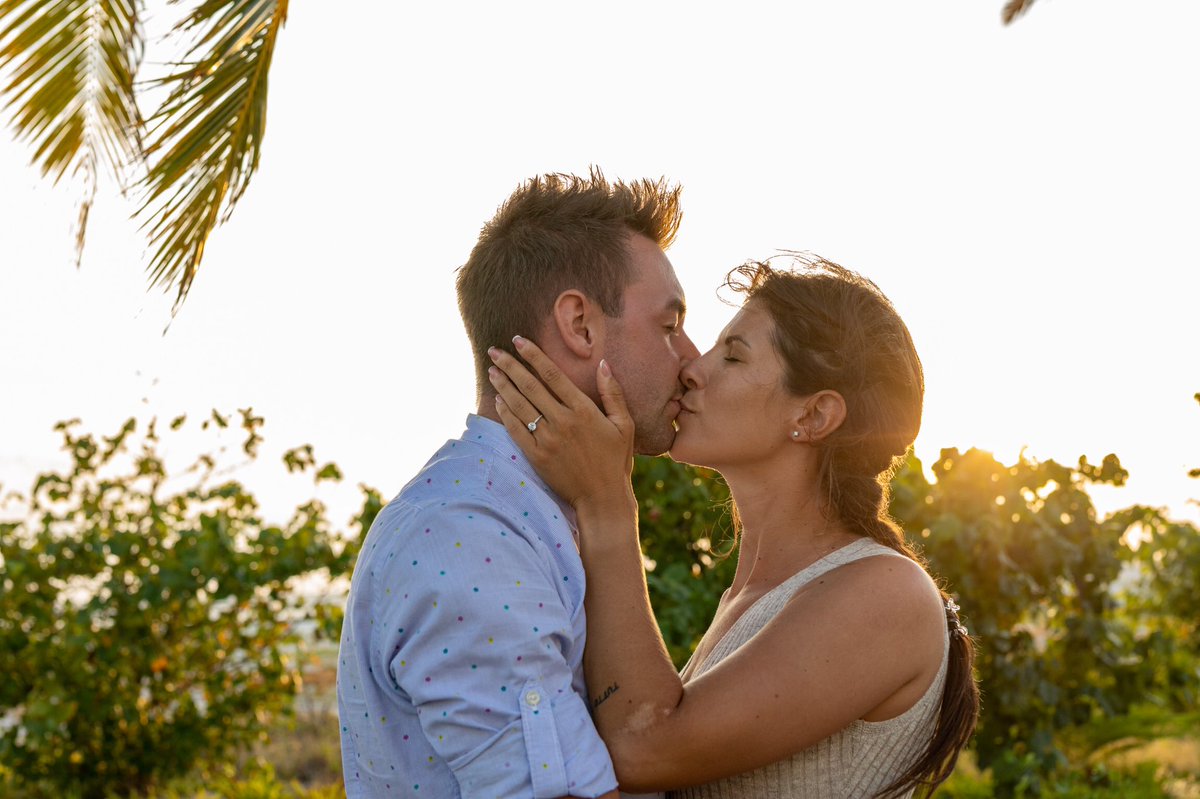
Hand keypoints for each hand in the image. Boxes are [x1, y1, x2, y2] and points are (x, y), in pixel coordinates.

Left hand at [488, 337, 633, 510]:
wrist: (602, 498)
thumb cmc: (616, 460)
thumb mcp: (624, 425)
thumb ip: (613, 393)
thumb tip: (603, 364)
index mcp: (583, 410)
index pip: (552, 374)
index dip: (533, 355)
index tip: (518, 340)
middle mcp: (563, 421)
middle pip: (530, 386)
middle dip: (510, 365)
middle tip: (494, 351)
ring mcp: (548, 440)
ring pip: (520, 405)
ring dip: (504, 386)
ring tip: (492, 370)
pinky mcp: (537, 457)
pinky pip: (516, 430)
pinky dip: (505, 413)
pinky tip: (498, 400)